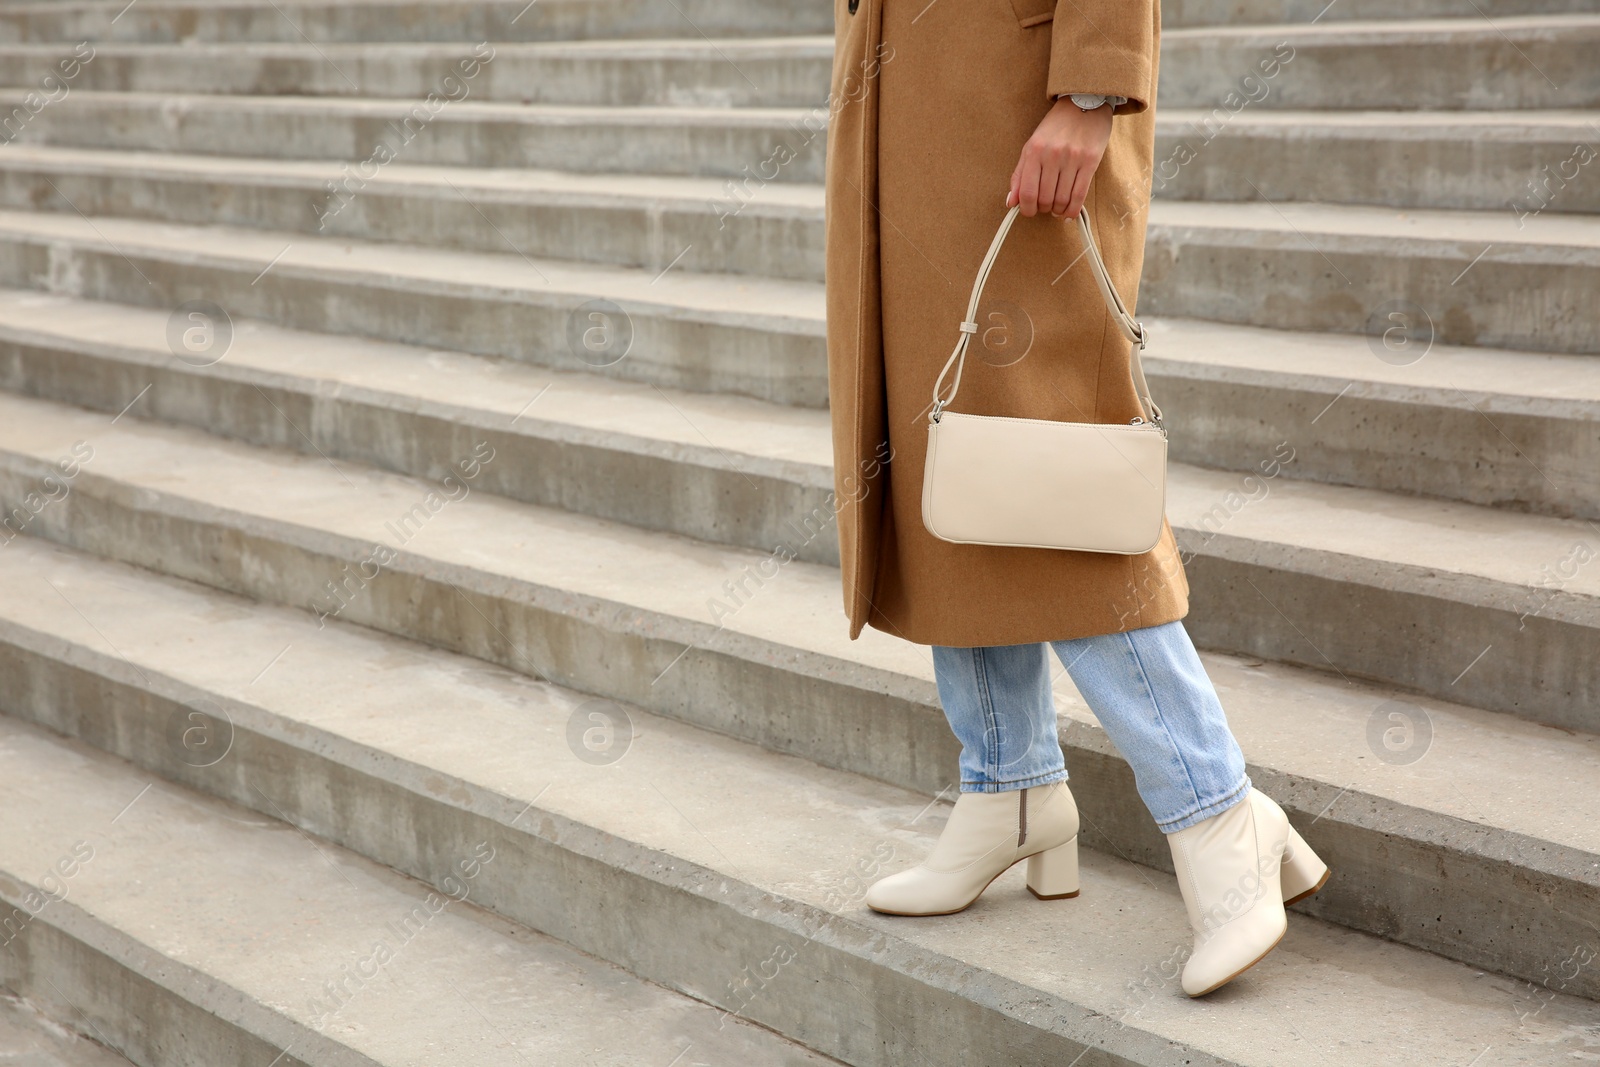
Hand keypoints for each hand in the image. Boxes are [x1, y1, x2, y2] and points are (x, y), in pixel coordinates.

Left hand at [1007, 98, 1112, 218]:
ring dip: (1057, 210)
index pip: (1027, 192)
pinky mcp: (1090, 161)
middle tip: (1044, 206)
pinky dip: (1072, 209)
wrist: (1083, 104)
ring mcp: (1073, 158)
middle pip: (1045, 198)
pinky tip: (1068, 212)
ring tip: (1056, 207)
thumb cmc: (1055, 128)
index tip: (1028, 211)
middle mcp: (1052, 155)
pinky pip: (1080, 195)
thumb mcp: (1031, 146)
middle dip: (1043, 209)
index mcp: (1034, 151)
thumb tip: (1011, 203)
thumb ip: (1019, 175)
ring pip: (1062, 199)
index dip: (1026, 209)